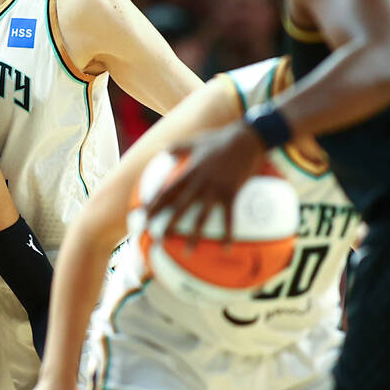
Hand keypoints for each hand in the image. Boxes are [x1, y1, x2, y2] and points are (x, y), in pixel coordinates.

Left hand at [145, 122, 265, 244]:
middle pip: (179, 207)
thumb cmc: (221, 138)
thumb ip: (178, 147)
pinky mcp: (232, 192)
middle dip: (168, 224)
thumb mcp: (196, 141)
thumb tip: (162, 149)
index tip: (143, 215)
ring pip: (201, 216)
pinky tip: (225, 248)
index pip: (167, 191)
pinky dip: (227, 234)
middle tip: (157, 240)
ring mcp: (216, 189)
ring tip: (186, 252)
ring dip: (194, 235)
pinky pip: (229, 217)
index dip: (155, 203)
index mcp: (189, 171)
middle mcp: (199, 182)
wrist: (246, 138)